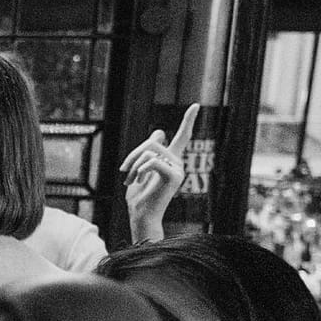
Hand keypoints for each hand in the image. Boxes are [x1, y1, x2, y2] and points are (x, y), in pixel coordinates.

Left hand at [122, 104, 195, 243]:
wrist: (141, 215)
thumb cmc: (139, 195)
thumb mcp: (140, 168)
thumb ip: (148, 151)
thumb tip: (159, 132)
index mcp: (171, 159)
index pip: (182, 136)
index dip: (188, 121)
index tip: (195, 105)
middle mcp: (178, 161)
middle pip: (153, 141)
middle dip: (133, 154)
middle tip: (124, 171)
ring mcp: (178, 169)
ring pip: (150, 151)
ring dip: (133, 164)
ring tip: (129, 180)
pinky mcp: (174, 176)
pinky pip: (153, 162)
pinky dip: (140, 170)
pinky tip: (138, 180)